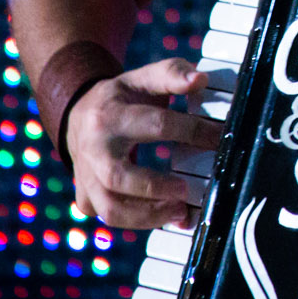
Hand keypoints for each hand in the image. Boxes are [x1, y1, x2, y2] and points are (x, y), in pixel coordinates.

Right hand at [68, 58, 221, 229]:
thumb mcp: (142, 78)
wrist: (77, 117)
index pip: (156, 125)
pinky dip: (138, 223)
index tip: (220, 139)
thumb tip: (199, 79)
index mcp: (109, 116)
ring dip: (148, 215)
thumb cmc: (120, 99)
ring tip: (181, 211)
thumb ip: (171, 74)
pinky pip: (109, 217)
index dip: (193, 131)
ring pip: (111, 208)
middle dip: (156, 186)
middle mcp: (94, 150)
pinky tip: (167, 217)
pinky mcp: (86, 198)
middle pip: (119, 176)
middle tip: (187, 189)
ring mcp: (86, 178)